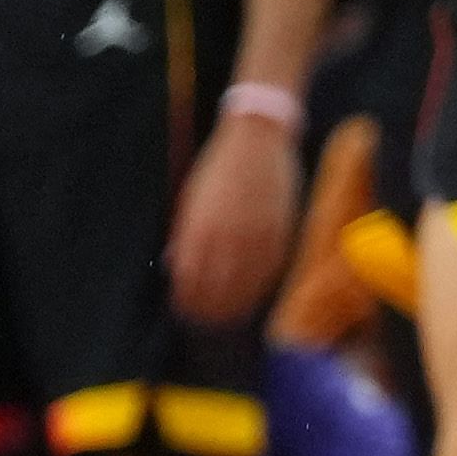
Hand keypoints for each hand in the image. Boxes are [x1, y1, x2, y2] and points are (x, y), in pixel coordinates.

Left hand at [166, 102, 296, 323]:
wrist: (259, 136)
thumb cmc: (219, 167)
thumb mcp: (190, 200)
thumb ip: (184, 236)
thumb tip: (175, 269)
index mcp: (200, 231)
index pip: (190, 286)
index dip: (186, 304)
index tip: (184, 309)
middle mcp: (229, 240)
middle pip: (216, 296)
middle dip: (207, 313)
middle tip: (204, 319)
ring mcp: (258, 240)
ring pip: (245, 293)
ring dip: (233, 308)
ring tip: (226, 316)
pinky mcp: (281, 237)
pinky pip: (268, 277)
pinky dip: (257, 290)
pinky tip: (250, 294)